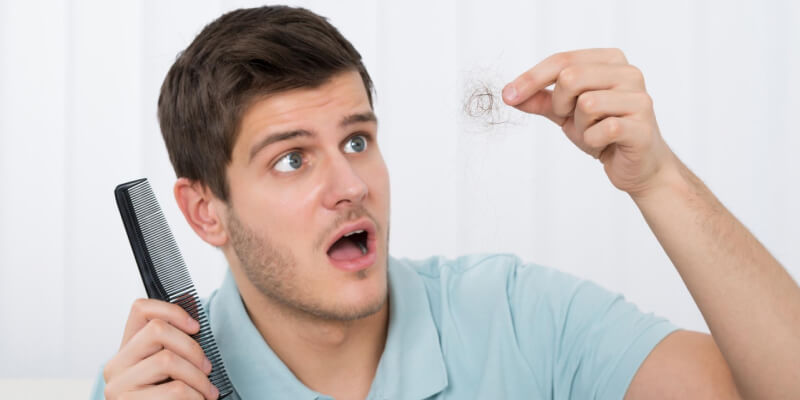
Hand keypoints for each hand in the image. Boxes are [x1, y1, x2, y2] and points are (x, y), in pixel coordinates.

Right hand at [103, 298, 219, 398]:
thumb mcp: (170, 373)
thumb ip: (175, 350)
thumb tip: (195, 326)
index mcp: (127, 351)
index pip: (140, 309)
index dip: (172, 309)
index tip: (196, 327)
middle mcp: (116, 366)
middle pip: (158, 330)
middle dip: (193, 348)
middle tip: (207, 369)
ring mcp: (118, 387)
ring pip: (168, 359)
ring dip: (198, 378)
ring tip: (207, 392)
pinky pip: (175, 390)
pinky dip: (196, 396)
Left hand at [503, 48, 677, 196]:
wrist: (637, 166)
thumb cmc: (604, 133)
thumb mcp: (566, 113)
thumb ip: (541, 100)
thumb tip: (509, 94)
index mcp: (609, 61)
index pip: (562, 60)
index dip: (531, 78)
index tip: (507, 95)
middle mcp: (628, 73)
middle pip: (571, 77)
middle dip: (561, 104)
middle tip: (572, 119)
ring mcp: (639, 98)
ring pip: (586, 103)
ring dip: (580, 126)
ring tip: (594, 132)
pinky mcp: (642, 126)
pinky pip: (600, 129)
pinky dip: (592, 141)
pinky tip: (605, 144)